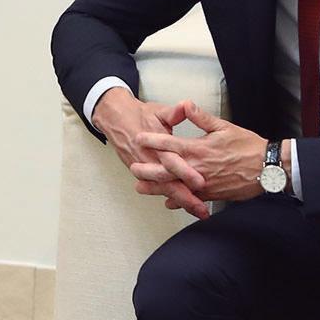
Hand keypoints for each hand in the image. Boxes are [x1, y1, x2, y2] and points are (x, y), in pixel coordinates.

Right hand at [91, 86, 210, 219]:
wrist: (117, 120)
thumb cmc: (140, 115)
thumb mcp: (159, 111)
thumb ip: (174, 113)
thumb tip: (184, 107)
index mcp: (157, 144)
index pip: (172, 162)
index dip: (186, 173)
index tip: (200, 182)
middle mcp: (150, 160)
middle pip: (169, 183)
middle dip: (186, 197)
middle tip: (202, 208)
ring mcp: (146, 169)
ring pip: (164, 190)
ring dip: (182, 202)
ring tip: (198, 211)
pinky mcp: (143, 174)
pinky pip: (159, 189)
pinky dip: (172, 199)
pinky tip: (184, 206)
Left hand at [132, 102, 269, 203]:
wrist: (267, 169)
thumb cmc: (247, 146)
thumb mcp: (224, 127)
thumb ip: (201, 118)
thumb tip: (186, 104)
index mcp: (199, 149)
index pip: (169, 144)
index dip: (152, 140)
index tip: (138, 138)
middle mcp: (197, 168)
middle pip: (165, 170)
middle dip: (147, 170)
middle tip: (133, 169)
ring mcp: (203, 184)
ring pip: (175, 187)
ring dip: (156, 188)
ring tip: (141, 188)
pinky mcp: (211, 195)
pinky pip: (190, 198)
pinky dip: (178, 200)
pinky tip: (168, 201)